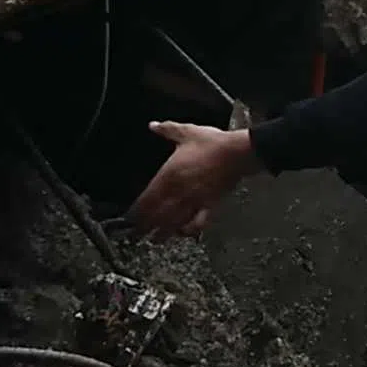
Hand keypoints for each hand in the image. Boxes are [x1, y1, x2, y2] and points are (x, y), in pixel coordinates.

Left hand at [125, 121, 254, 241]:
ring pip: (174, 222)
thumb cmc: (211, 142)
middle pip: (157, 215)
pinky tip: (184, 233)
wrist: (236, 152)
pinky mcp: (210, 205)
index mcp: (169, 175)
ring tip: (155, 240)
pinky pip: (197, 222)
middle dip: (144, 228)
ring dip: (163, 233)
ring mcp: (194, 201)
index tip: (129, 219)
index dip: (136, 212)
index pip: (147, 199)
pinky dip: (189, 230)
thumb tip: (153, 125)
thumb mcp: (186, 132)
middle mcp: (178, 192)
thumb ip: (167, 129)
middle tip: (135, 236)